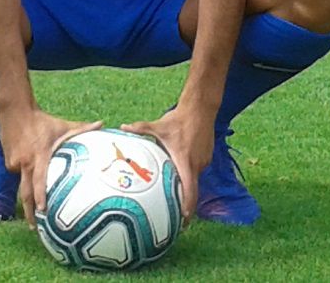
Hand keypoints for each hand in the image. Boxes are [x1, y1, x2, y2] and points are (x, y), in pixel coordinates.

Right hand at [0, 110, 101, 226]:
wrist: (14, 111)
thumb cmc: (42, 121)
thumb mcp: (62, 125)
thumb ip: (82, 128)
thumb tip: (102, 124)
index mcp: (39, 156)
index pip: (39, 180)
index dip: (40, 196)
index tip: (43, 211)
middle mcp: (25, 162)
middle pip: (25, 193)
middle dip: (29, 212)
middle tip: (35, 227)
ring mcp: (14, 163)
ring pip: (21, 182)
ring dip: (27, 197)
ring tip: (33, 213)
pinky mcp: (8, 162)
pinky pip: (17, 173)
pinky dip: (24, 175)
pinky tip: (28, 169)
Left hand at [121, 107, 213, 224]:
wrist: (201, 108)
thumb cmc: (179, 119)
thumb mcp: (158, 126)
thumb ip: (141, 129)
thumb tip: (122, 127)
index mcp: (186, 162)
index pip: (190, 191)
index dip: (188, 208)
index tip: (183, 221)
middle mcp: (197, 165)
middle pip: (192, 188)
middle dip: (184, 202)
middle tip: (174, 215)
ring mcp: (204, 161)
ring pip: (194, 178)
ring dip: (186, 185)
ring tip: (175, 195)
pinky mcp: (206, 156)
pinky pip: (196, 168)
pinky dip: (189, 173)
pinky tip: (180, 171)